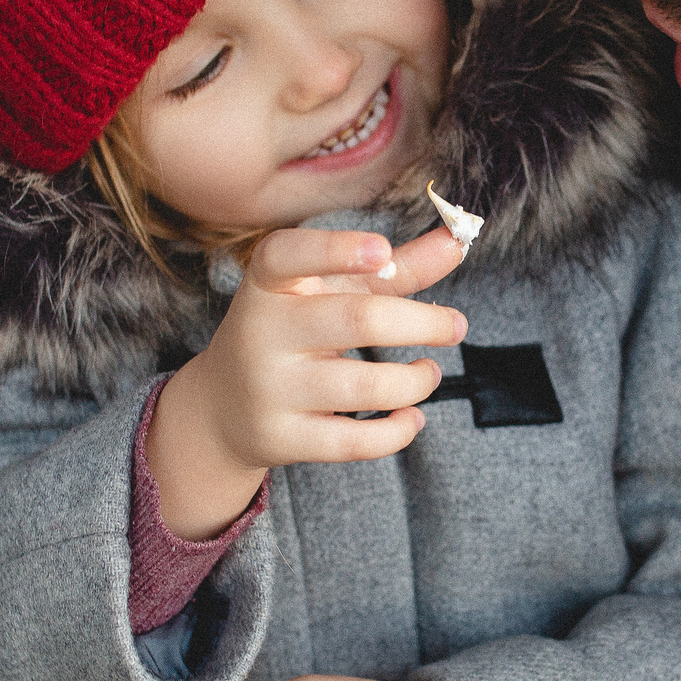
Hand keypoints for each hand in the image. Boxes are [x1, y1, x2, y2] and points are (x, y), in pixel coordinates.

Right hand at [150, 227, 467, 538]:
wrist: (223, 407)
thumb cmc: (296, 331)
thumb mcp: (333, 292)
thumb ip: (396, 267)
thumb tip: (458, 238)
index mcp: (269, 282)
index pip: (289, 255)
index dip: (336, 250)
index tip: (383, 250)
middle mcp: (262, 330)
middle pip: (356, 320)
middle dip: (421, 324)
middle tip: (456, 326)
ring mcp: (269, 388)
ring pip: (363, 387)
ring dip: (415, 381)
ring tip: (429, 373)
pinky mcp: (281, 437)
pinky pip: (354, 442)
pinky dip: (398, 431)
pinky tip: (412, 416)